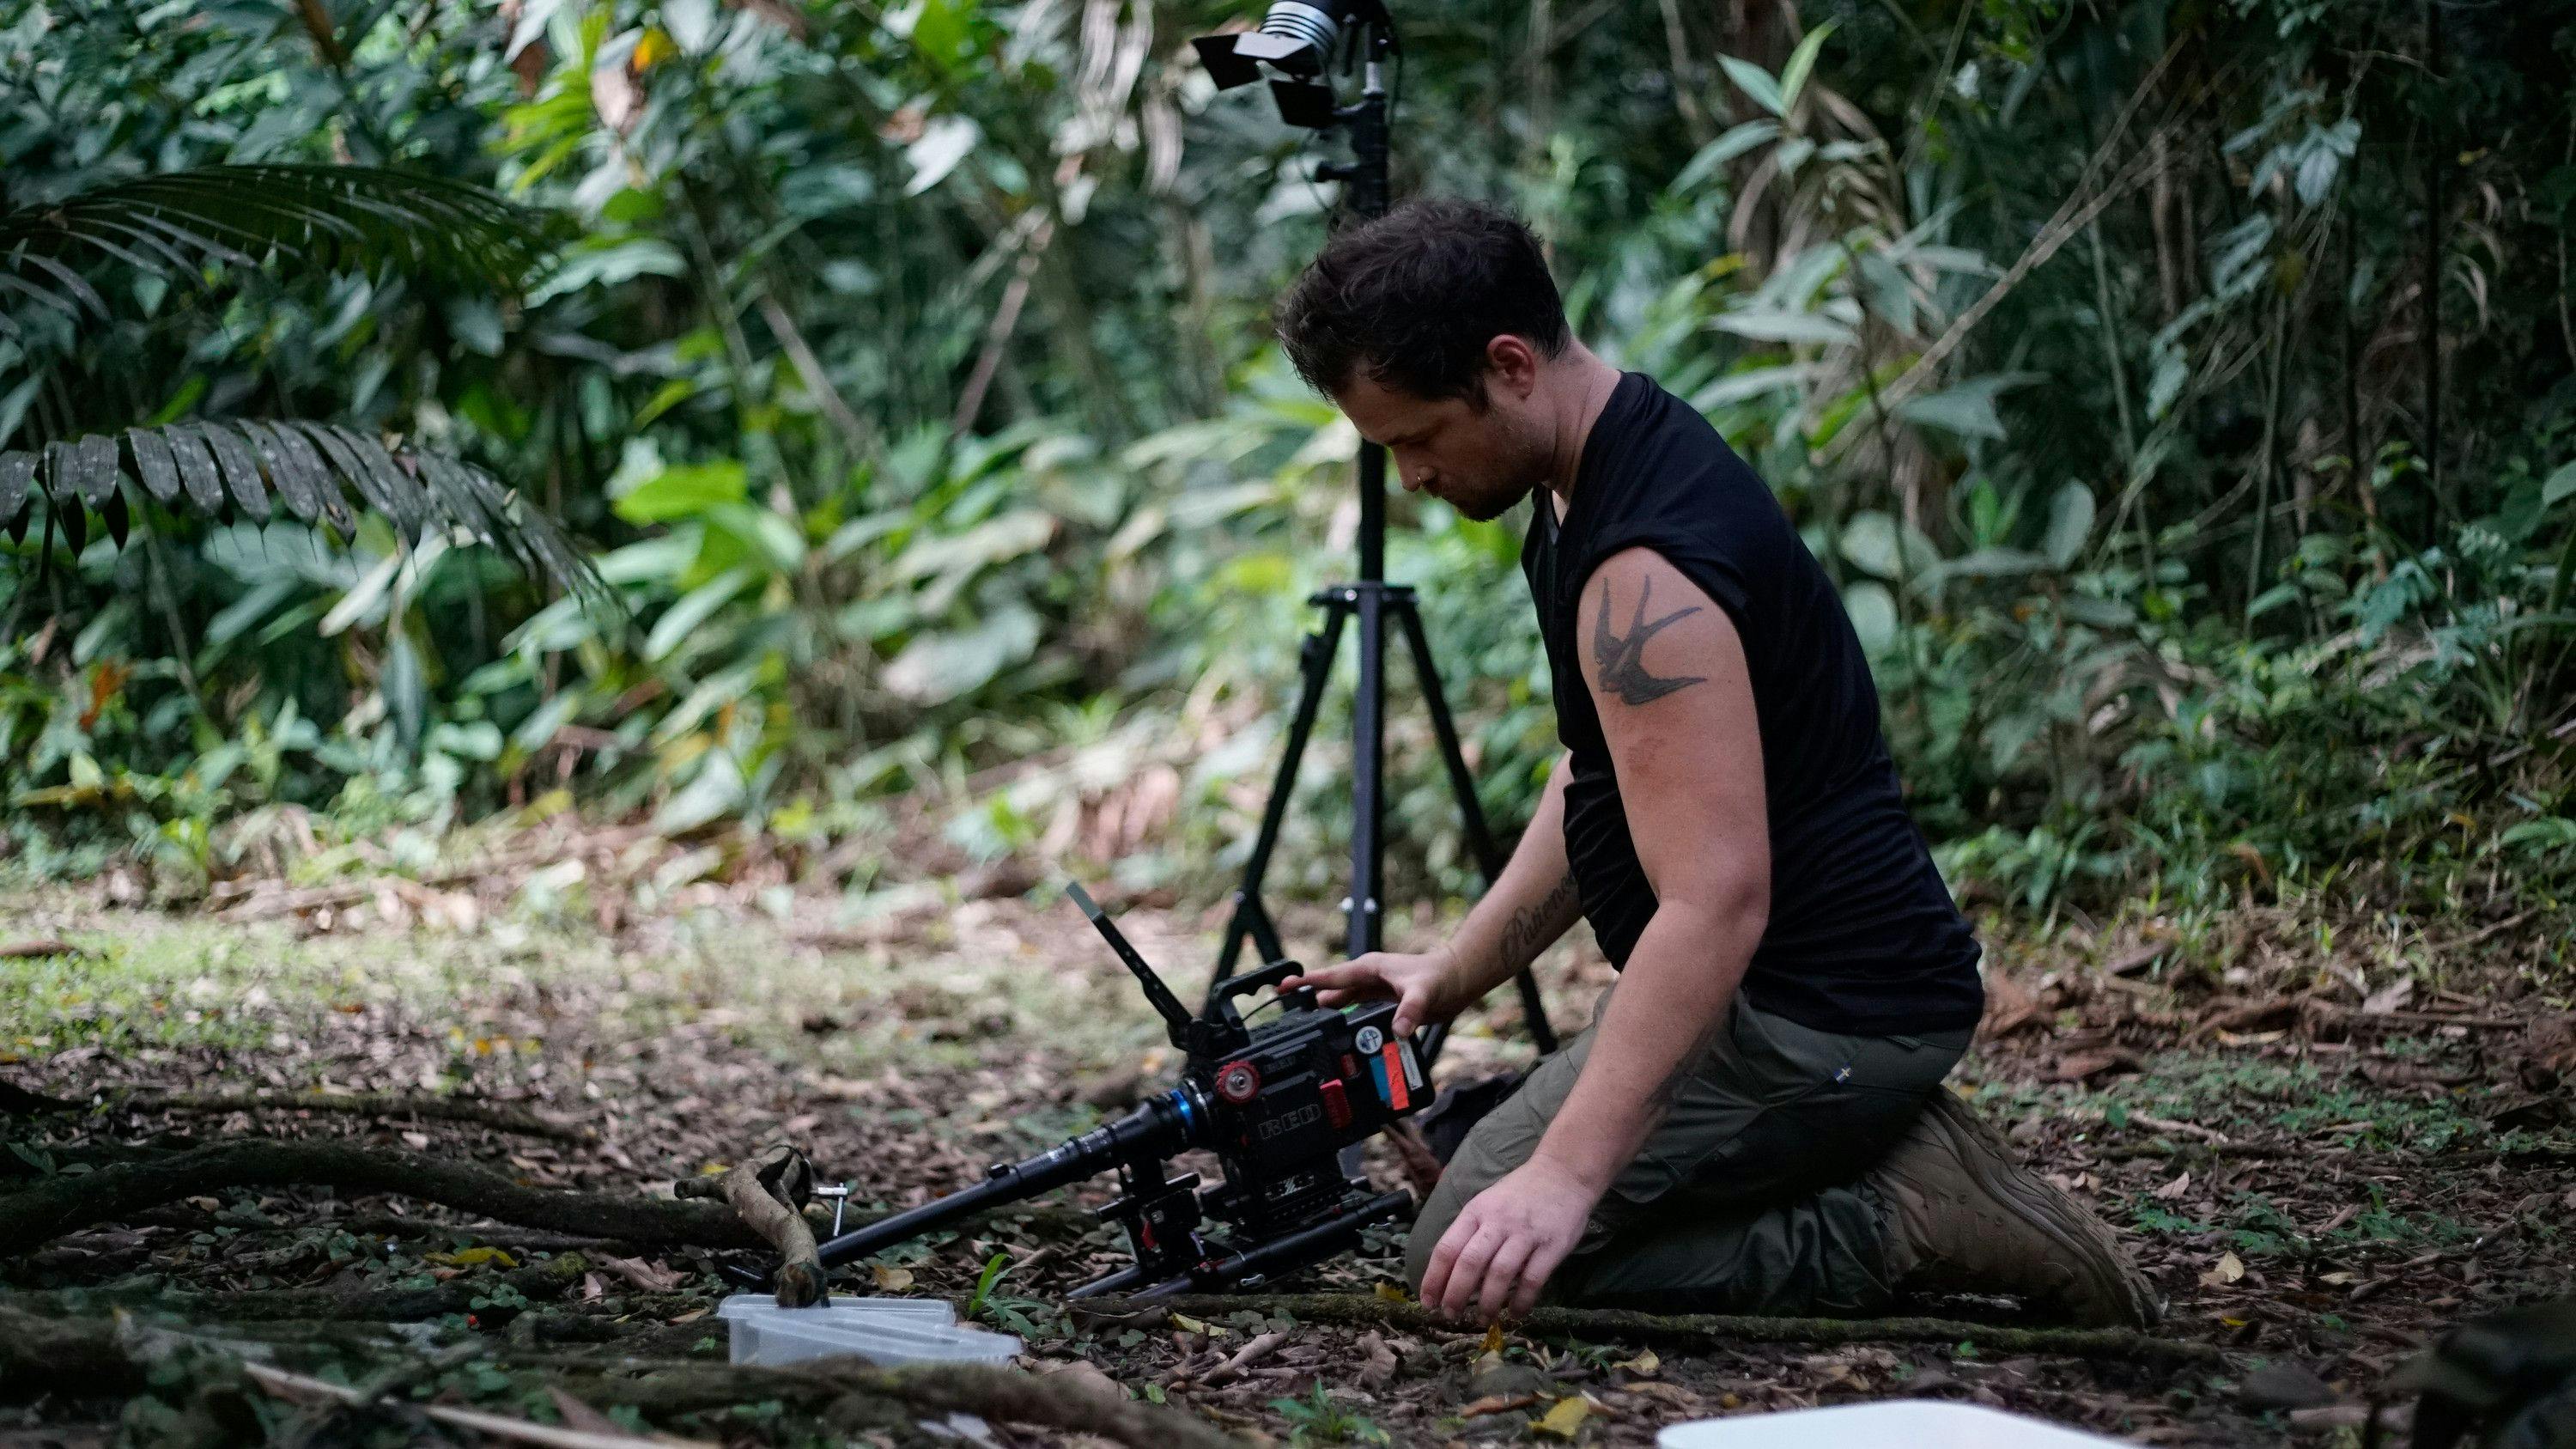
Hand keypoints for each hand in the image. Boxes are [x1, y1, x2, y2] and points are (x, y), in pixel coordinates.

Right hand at [1283, 946, 1459, 1038]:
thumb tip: (1398, 1030)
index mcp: (1369, 968)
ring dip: (1327, 1011)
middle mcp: (1368, 977)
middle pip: (1331, 989)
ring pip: (1342, 1000)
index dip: (1305, 982)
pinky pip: (1356, 1009)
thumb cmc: (1441, 977)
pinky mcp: (1382, 1000)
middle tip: (1286, 1010)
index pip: (1330, 976)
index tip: (1283, 985)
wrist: (1459, 979)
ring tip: (1306, 1024)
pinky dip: (1345, 1018)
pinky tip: (1338, 1029)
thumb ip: (1409, 1012)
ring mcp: (1374, 989)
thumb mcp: (1424, 994)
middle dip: (1309, 998)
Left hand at [1421, 1156, 1600, 1322]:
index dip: (1433, 1278)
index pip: (1447, 1248)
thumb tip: (1453, 1275)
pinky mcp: (1552, 1245)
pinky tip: (1515, 1314)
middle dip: (1455, 1294)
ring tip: (1481, 1320)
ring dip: (1487, 1302)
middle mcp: (1498, 1222)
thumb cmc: (1519, 1193)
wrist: (1563, 1173)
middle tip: (1450, 1316)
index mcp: (1476, 1212)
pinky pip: (1533, 1279)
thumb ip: (1472, 1234)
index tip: (1427, 1302)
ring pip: (1500, 1273)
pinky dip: (1522, 1301)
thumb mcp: (1487, 1203)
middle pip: (1469, 1263)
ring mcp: (1525, 1233)